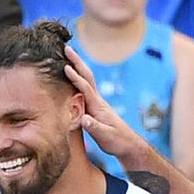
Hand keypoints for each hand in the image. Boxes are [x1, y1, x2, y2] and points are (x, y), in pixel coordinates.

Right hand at [63, 45, 142, 159]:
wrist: (128, 145)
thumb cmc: (117, 141)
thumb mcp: (105, 137)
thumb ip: (94, 127)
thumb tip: (83, 119)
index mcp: (98, 107)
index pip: (85, 89)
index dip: (76, 78)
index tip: (65, 67)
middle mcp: (98, 101)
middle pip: (87, 77)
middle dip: (77, 62)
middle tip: (66, 48)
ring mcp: (97, 103)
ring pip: (86, 80)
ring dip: (77, 66)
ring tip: (67, 56)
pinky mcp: (95, 107)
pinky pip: (84, 89)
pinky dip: (77, 79)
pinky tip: (71, 76)